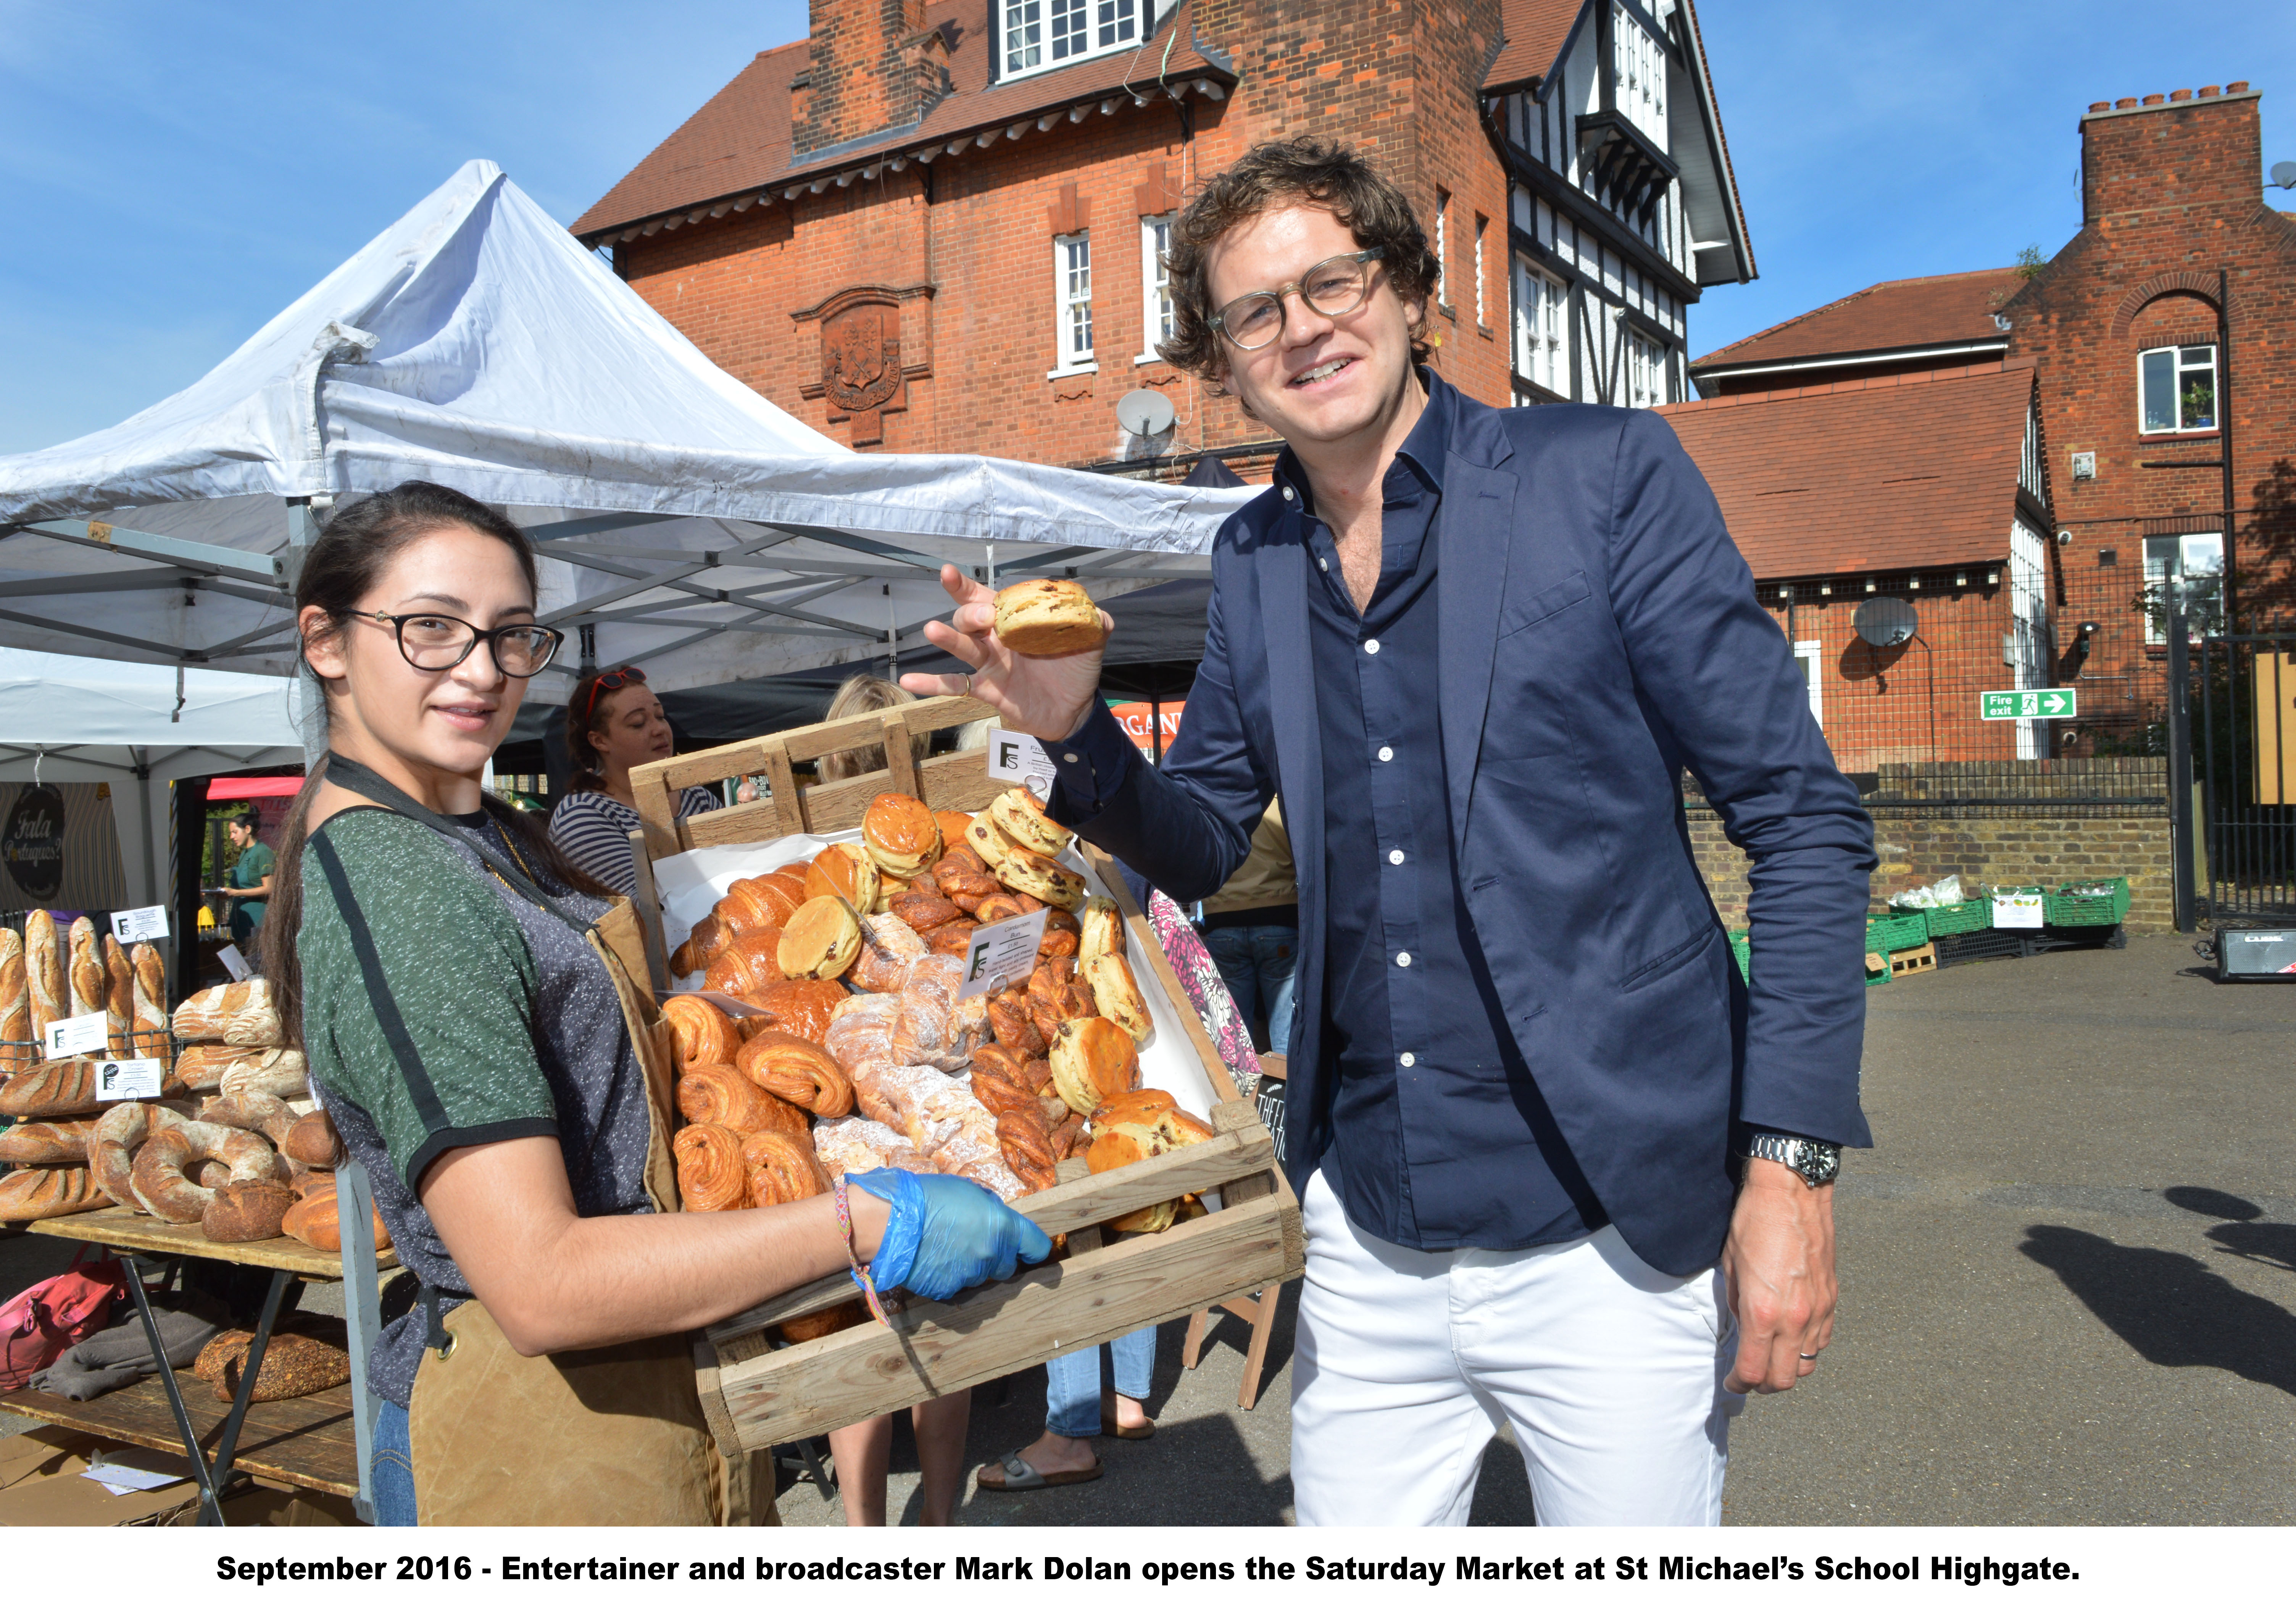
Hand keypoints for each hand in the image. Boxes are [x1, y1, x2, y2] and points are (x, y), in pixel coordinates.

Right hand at [845, 1168, 1052, 1300]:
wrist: (890, 1221)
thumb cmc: (929, 1197)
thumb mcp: (970, 1191)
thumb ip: (991, 1211)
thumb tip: (997, 1222)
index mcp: (1003, 1228)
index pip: (1037, 1247)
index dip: (1034, 1249)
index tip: (1030, 1251)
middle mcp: (992, 1255)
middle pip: (1007, 1267)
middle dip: (997, 1258)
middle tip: (975, 1243)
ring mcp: (970, 1277)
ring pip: (980, 1278)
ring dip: (970, 1267)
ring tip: (946, 1248)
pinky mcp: (947, 1291)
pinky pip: (955, 1287)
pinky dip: (948, 1277)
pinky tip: (933, 1260)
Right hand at [900, 564, 1111, 740]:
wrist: (1077, 710)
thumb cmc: (1076, 669)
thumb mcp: (1090, 641)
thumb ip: (1094, 623)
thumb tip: (1100, 615)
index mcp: (1016, 620)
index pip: (988, 596)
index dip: (966, 585)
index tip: (947, 573)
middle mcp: (997, 638)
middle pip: (970, 618)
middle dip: (970, 613)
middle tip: (983, 617)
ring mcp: (990, 664)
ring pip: (962, 647)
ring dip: (947, 638)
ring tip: (933, 629)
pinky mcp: (988, 690)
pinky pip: (955, 686)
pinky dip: (931, 685)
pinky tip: (907, 682)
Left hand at [1720, 1157, 1836, 1393]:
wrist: (1792, 1192)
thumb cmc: (1754, 1223)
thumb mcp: (1731, 1267)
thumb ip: (1737, 1307)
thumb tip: (1742, 1331)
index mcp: (1762, 1312)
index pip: (1753, 1371)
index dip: (1739, 1384)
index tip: (1732, 1382)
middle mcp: (1795, 1318)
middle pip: (1784, 1379)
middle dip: (1763, 1385)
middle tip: (1749, 1377)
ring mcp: (1818, 1310)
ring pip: (1808, 1364)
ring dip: (1787, 1368)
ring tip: (1770, 1357)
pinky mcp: (1832, 1299)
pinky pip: (1822, 1340)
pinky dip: (1806, 1348)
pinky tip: (1791, 1337)